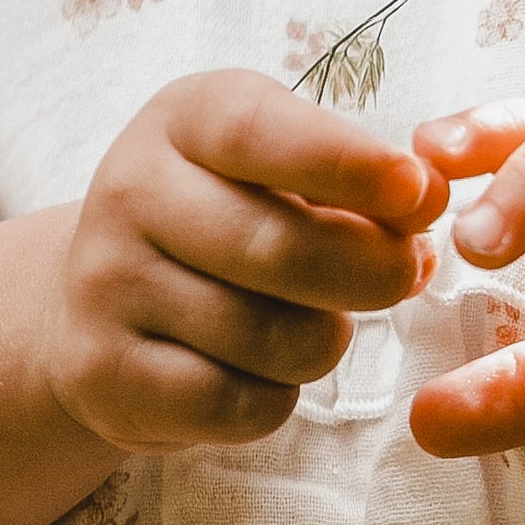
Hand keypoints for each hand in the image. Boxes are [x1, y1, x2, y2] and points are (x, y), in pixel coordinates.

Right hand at [36, 71, 445, 451]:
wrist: (99, 303)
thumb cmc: (227, 221)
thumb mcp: (284, 172)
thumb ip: (360, 182)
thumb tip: (426, 199)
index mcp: (184, 120)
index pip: (260, 133)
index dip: (347, 164)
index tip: (417, 191)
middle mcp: (129, 190)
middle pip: (278, 248)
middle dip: (371, 273)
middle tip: (400, 276)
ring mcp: (105, 283)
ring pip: (267, 338)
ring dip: (323, 343)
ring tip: (309, 325)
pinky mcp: (101, 371)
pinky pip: (234, 404)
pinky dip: (274, 399)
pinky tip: (257, 373)